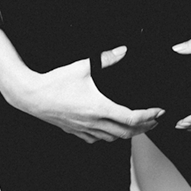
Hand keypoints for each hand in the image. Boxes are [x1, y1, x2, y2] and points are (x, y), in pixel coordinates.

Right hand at [10, 46, 164, 143]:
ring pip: (114, 139)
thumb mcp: (82, 66)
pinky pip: (98, 139)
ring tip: (137, 124)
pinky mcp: (76, 132)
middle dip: (145, 127)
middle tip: (155, 120)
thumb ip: (105, 59)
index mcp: (99, 108)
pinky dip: (111, 136)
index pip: (131, 118)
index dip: (149, 117)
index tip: (159, 112)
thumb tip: (122, 51)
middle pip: (127, 133)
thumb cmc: (55, 82)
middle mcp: (94, 123)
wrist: (32, 97)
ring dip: (129, 133)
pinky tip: (111, 128)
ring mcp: (85, 130)